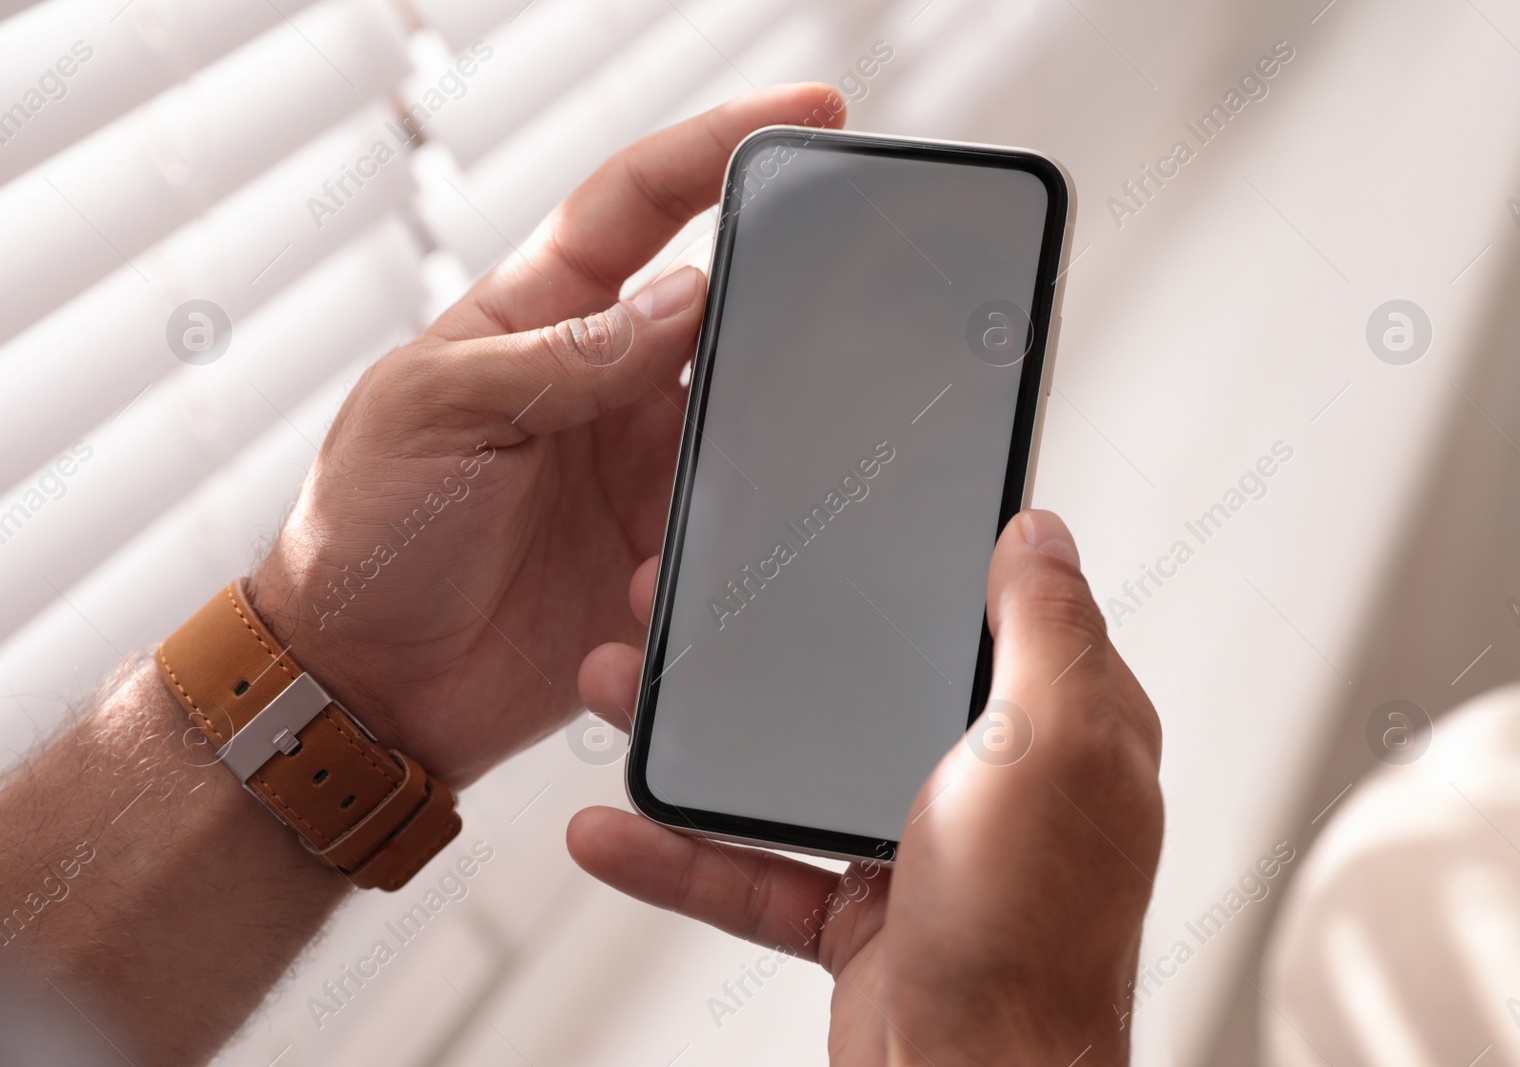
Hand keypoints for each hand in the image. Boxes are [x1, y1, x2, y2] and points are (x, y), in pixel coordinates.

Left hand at [249, 85, 846, 785]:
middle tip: (834, 327)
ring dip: (743, 472)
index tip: (809, 110)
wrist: (363, 688)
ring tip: (686, 524)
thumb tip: (686, 295)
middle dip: (781, 314)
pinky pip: (726, 542)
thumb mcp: (441, 413)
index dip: (720, 147)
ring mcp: (638, 472)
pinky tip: (658, 595)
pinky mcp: (657, 558)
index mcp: (540, 318)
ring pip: (744, 436)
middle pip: (723, 317)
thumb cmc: (365, 532)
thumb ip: (563, 355)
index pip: (641, 204)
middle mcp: (604, 386)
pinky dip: (715, 562)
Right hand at [568, 510, 1163, 1065]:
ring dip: (702, 737)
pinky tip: (617, 826)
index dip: (912, 565)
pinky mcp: (859, 916)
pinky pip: (757, 870)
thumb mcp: (1050, 750)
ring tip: (620, 689)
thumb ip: (1046, 634)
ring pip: (795, 768)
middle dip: (770, 645)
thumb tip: (1040, 532)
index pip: (985, 615)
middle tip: (689, 602)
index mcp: (1056, 730)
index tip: (835, 527)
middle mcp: (991, 782)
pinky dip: (682, 855)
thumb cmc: (1030, 938)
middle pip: (865, 684)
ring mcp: (920, 849)